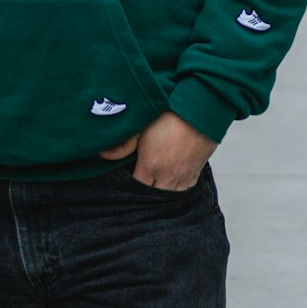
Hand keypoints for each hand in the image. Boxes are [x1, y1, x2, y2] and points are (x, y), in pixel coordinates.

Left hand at [98, 111, 217, 189]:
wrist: (203, 108)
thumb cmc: (171, 112)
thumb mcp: (144, 124)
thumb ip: (124, 143)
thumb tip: (104, 155)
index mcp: (151, 166)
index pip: (135, 189)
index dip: (128, 188)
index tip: (124, 181)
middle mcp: (168, 177)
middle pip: (153, 199)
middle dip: (144, 196)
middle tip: (137, 187)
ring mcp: (184, 177)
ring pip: (170, 198)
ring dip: (161, 194)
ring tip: (153, 186)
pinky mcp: (197, 172)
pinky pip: (185, 191)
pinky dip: (177, 190)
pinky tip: (171, 184)